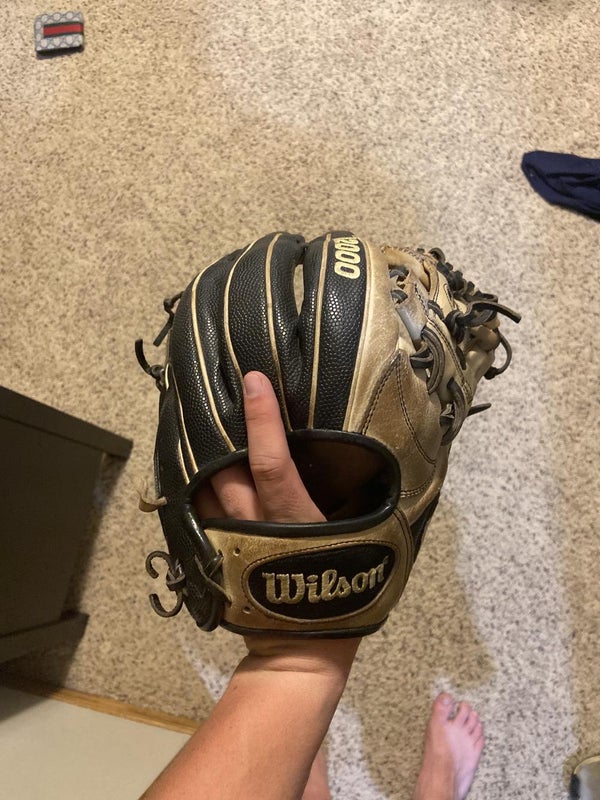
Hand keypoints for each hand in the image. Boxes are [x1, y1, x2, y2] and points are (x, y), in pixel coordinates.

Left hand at [193, 370, 360, 670]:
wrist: (299, 653)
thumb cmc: (342, 597)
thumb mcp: (365, 547)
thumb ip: (365, 505)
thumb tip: (382, 463)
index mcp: (294, 520)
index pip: (272, 464)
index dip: (262, 421)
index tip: (253, 380)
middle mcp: (252, 526)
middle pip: (223, 471)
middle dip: (216, 430)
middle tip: (213, 383)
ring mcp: (226, 542)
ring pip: (202, 488)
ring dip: (198, 453)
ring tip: (194, 410)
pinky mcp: (213, 555)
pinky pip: (197, 510)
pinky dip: (192, 483)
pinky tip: (190, 459)